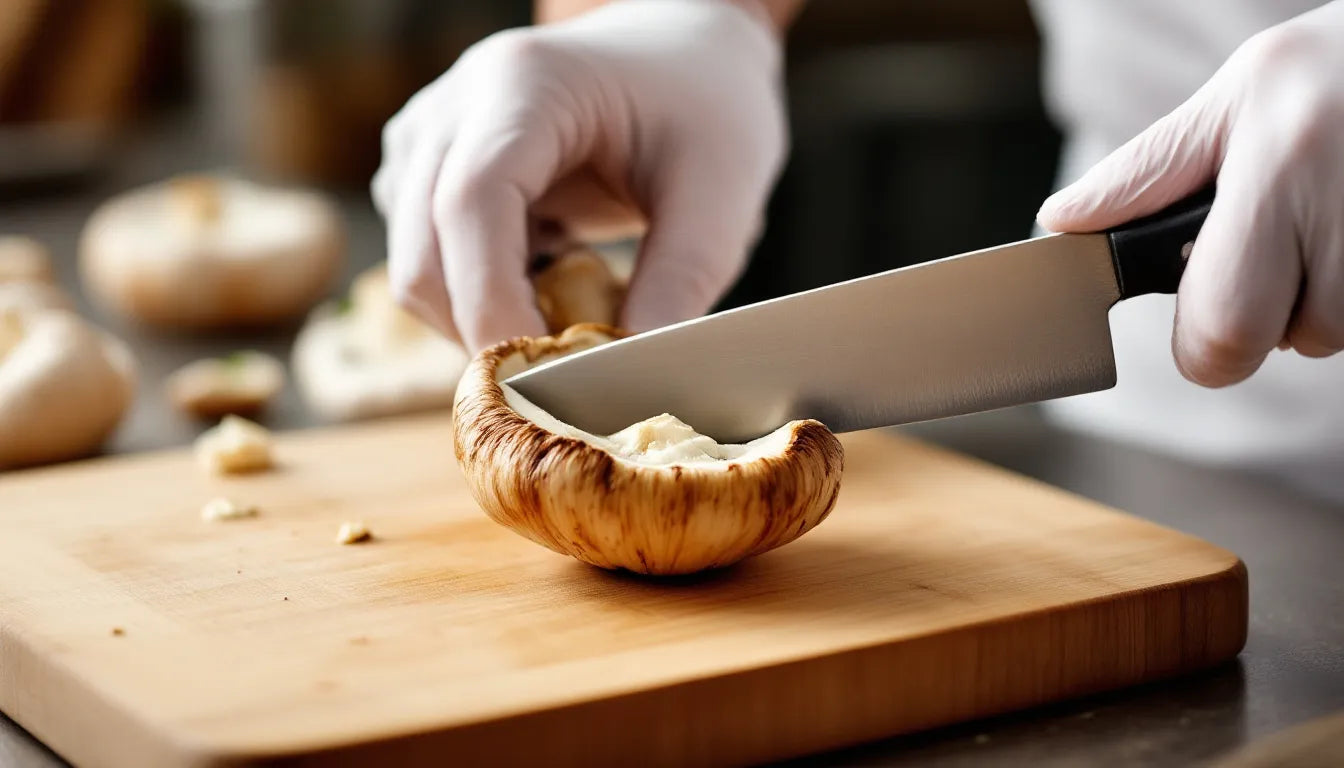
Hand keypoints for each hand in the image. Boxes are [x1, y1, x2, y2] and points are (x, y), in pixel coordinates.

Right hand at [371, 0, 786, 350]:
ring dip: (482, 319)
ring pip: (416, 271)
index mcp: (523, 86)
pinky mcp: (425, 173)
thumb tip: (622, 379)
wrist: (685, 55)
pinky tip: (550, 278)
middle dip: (487, 332)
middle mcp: (453, 107)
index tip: (545, 375)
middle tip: (571, 373)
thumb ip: (678, 284)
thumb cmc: (707, 107)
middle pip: (424, 255)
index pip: (470, 204)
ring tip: (573, 309)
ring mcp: (428, 139)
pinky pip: (428, 264)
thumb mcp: (721, 195)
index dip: (493, 302)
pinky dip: (480, 298)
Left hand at [1036, 2, 1343, 386]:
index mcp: (1280, 160)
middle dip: (1258, 329)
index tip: (1198, 322)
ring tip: (1317, 229)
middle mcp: (1343, 196)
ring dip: (1314, 305)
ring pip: (1333, 335)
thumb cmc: (1327, 71)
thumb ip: (1145, 172)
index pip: (1227, 320)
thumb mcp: (1232, 101)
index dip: (1202, 346)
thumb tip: (1060, 220)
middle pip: (1283, 341)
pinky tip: (1342, 230)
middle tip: (1261, 272)